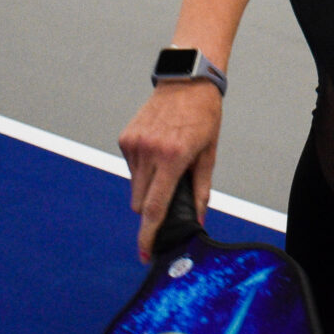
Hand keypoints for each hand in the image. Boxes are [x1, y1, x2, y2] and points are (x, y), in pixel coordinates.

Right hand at [117, 80, 223, 260]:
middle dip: (153, 208)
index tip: (145, 253)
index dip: (149, 234)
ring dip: (148, 186)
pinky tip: (158, 150)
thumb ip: (201, 190)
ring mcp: (134, 144)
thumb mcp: (208, 154)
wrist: (186, 80)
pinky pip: (131, 167)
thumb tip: (198, 220)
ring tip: (167, 163)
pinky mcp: (125, 138)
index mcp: (172, 158)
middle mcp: (149, 152)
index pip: (155, 207)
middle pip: (141, 203)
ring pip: (135, 186)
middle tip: (170, 194)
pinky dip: (142, 168)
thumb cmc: (203, 117)